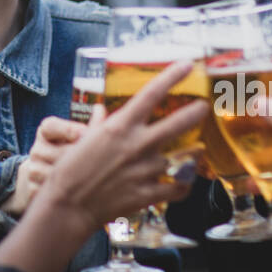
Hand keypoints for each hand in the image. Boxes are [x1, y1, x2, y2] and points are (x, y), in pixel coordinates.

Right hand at [0, 60, 207, 271]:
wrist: (68, 206)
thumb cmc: (70, 171)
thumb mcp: (83, 139)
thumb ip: (97, 124)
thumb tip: (100, 111)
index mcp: (120, 126)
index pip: (151, 93)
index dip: (171, 76)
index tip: (186, 65)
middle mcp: (137, 144)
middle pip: (177, 123)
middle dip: (195, 112)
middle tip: (204, 107)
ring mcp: (145, 170)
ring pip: (181, 158)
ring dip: (192, 154)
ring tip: (197, 149)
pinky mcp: (149, 193)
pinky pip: (177, 188)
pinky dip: (183, 185)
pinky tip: (183, 182)